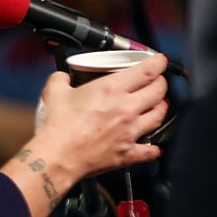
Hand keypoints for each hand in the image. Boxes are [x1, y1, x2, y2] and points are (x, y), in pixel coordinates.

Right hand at [34, 53, 167, 177]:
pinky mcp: (128, 152)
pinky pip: (149, 150)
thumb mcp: (54, 91)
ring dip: (161, 108)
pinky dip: (153, 148)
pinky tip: (153, 146)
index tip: (160, 61)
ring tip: (158, 105)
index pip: (147, 71)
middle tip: (157, 81)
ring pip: (159, 116)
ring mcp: (130, 131)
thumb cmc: (59, 126)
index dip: (158, 63)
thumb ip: (61, 79)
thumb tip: (63, 77)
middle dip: (161, 83)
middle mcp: (126, 109)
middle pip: (158, 91)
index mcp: (111, 89)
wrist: (59, 155)